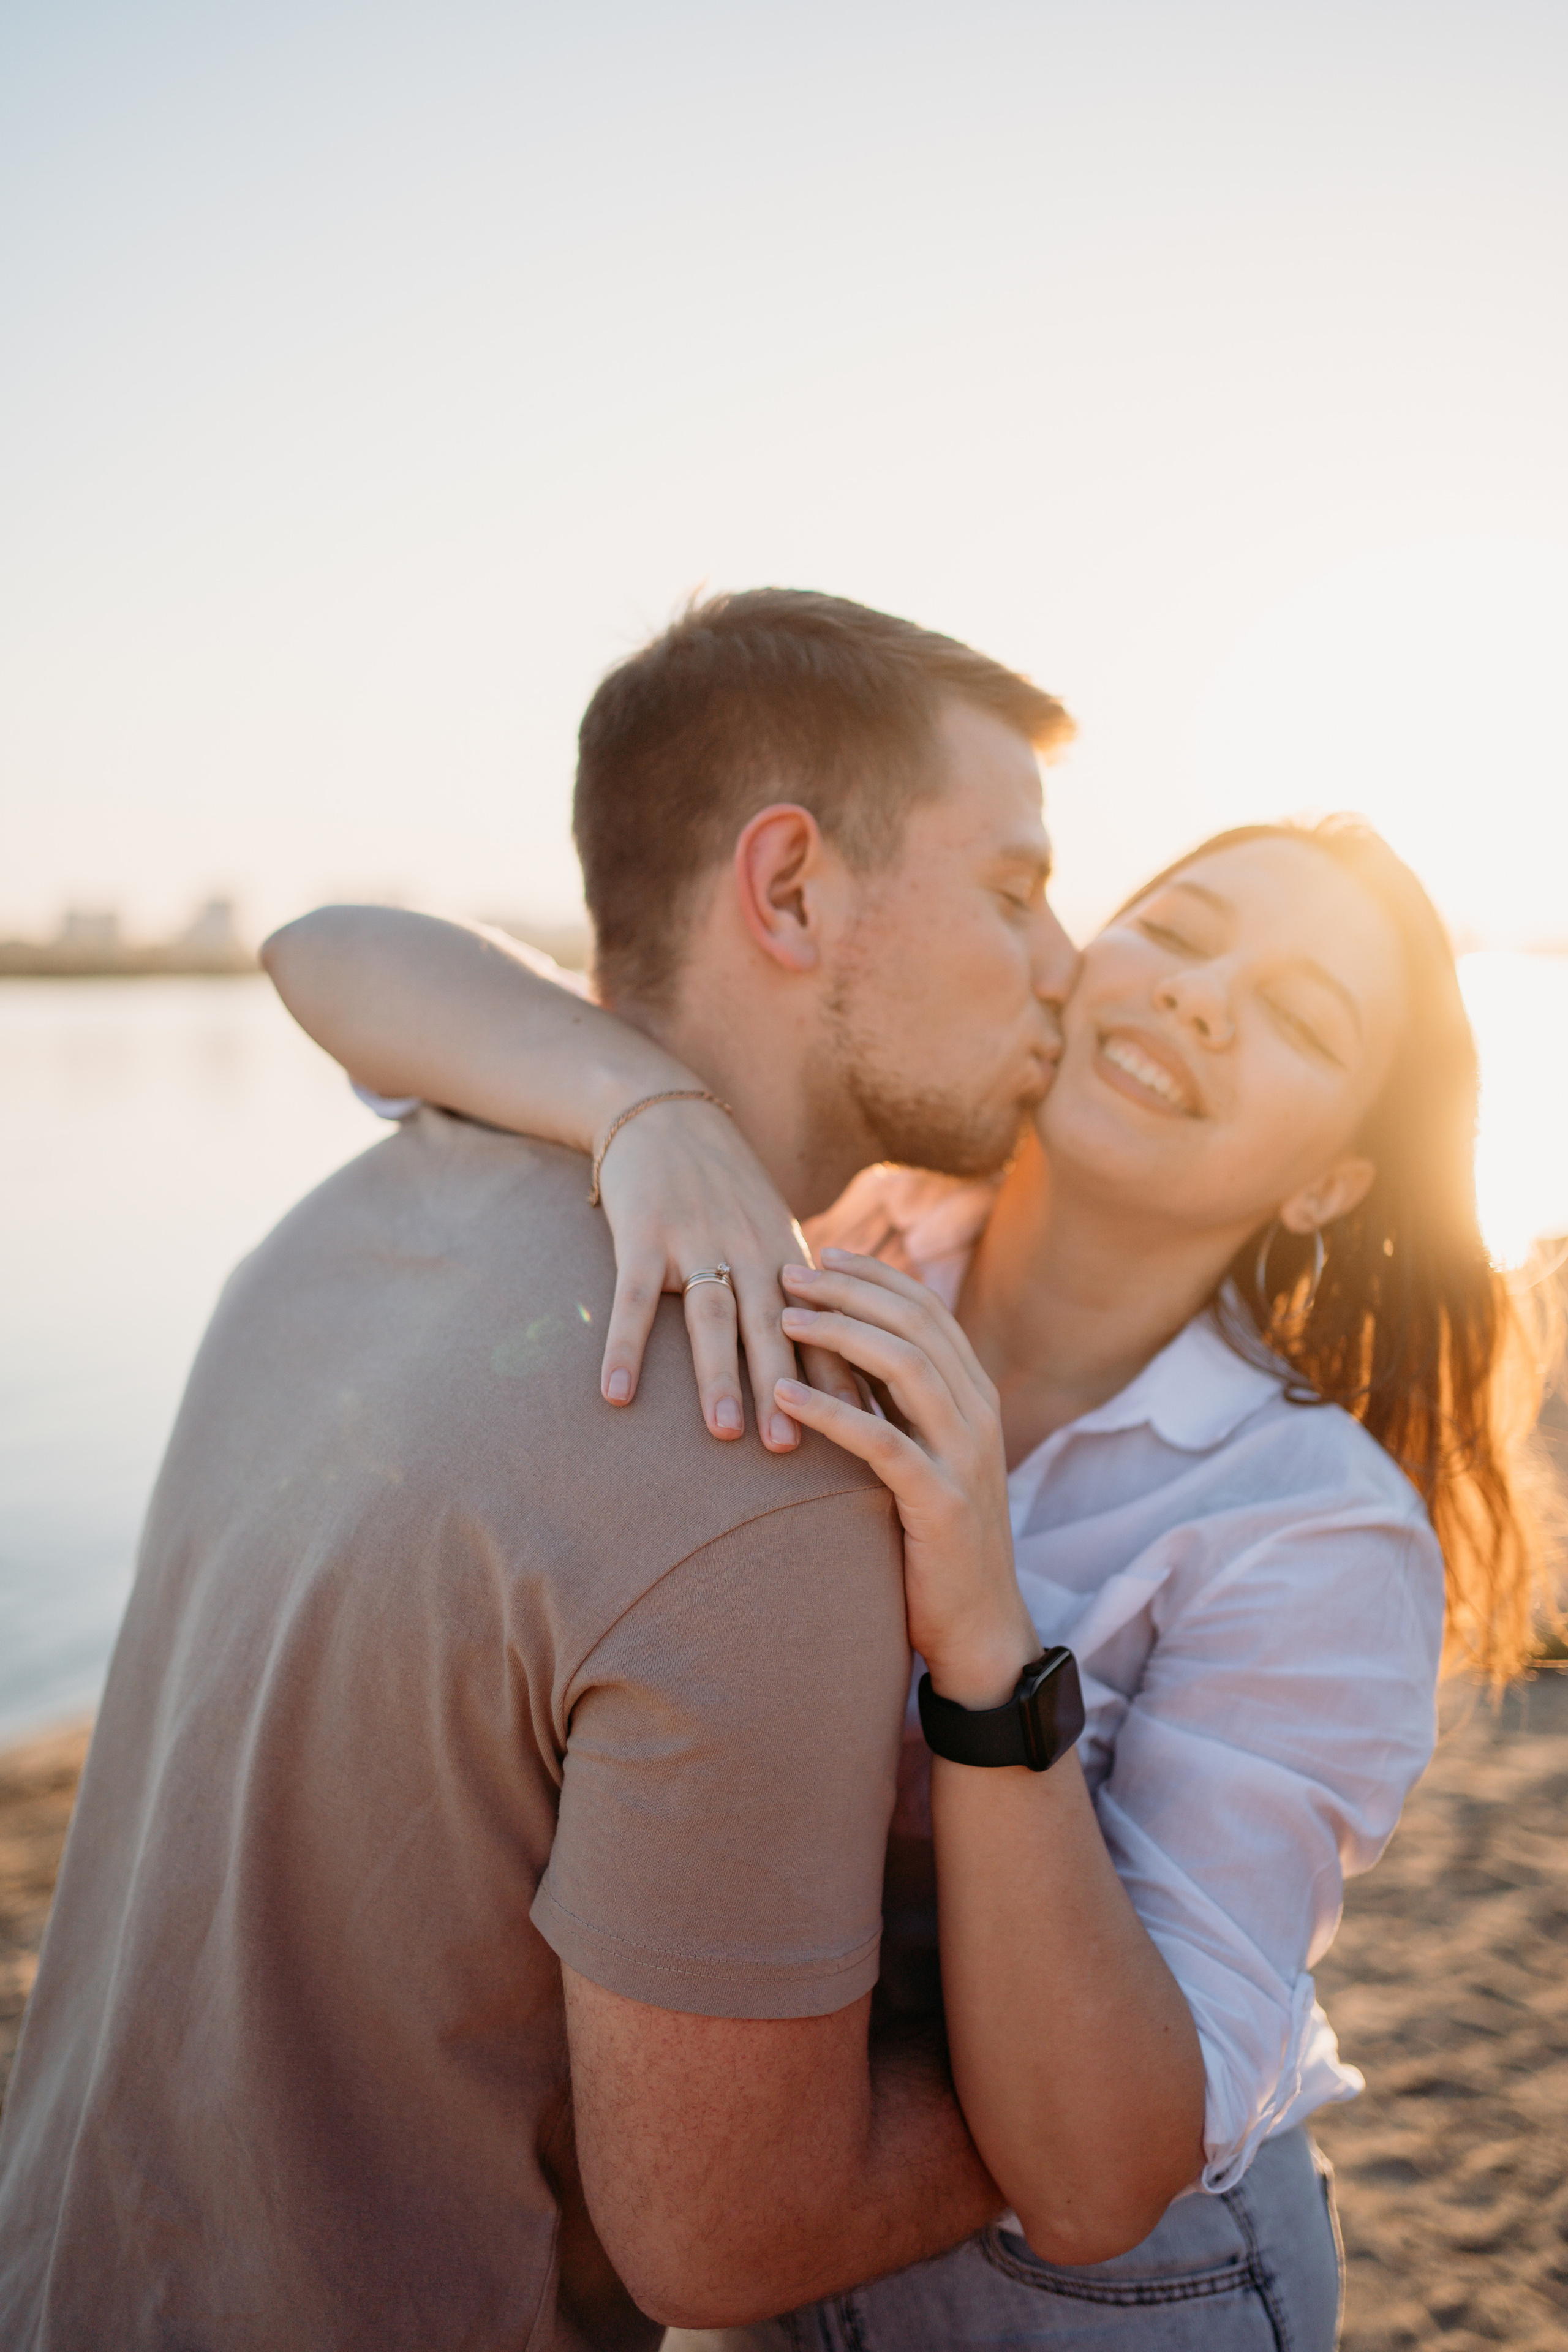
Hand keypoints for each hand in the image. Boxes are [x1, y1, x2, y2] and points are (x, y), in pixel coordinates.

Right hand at [593, 1100, 862, 1450]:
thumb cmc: (723, 1184)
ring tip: (723, 1431)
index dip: (839, 1377)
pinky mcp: (643, 1235)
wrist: (665, 1114)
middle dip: (785, 1390)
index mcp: (785, 1254)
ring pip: (711, 1316)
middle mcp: (749, 1249)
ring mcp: (696, 1241)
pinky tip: (617, 1393)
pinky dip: (625, 1346)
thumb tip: (830, 1360)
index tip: (858, 1427)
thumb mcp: (769, 1229)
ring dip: (718, 1374)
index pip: (822, 1326)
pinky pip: (633, 1299)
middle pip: (772, 1329)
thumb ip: (792, 1289)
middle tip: (791, 1450)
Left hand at [775, 1251, 1038, 1706]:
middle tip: (787, 1272)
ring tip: (781, 1319)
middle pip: (914, 1323)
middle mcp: (978, 1413)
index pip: (926, 1309)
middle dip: (848, 1290)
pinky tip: (784, 1393)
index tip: (819, 1253)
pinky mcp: (941, 1502)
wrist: (977, 1625)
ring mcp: (965, 1456)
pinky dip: (830, 1411)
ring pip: (905, 1367)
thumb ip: (898, 1401)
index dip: (872, 1274)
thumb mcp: (922, 1451)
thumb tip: (845, 1340)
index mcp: (974, 1394)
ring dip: (837, 1334)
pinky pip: (883, 1441)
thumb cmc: (933, 1536)